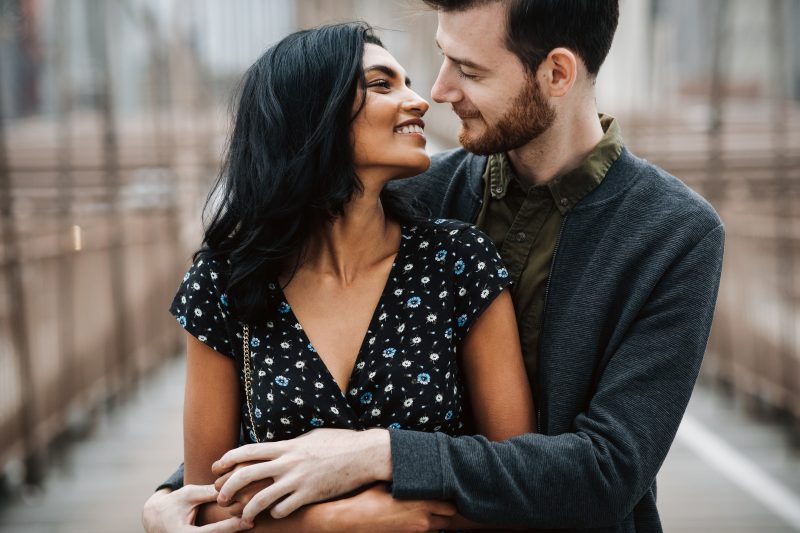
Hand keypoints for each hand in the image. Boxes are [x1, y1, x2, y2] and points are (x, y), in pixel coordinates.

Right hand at [142, 485, 249, 532]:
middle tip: (254, 521)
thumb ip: (208, 493)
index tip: (248, 520)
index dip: (231, 527)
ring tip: (250, 522)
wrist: (155, 519)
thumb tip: (232, 486)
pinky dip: (225, 532)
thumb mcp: (188, 494)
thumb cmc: (173, 504)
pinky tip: (239, 525)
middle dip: (234, 532)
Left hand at [212, 428, 390, 522]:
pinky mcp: (310, 495)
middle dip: (227, 488)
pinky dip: (277, 513)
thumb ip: (290, 445)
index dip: (227, 459)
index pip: (248, 450)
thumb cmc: (340, 442)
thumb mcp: (310, 437)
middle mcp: (288, 462)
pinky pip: (283, 509)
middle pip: (246, 474)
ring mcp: (298, 480)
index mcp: (286, 446)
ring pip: (261, 498)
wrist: (364, 453)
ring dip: (247, 511)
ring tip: (244, 518)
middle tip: (221, 499)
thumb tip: (277, 449)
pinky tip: (278, 513)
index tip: (216, 469)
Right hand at [332, 484, 455, 532]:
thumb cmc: (368, 501)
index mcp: (421, 504)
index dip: (448, 499)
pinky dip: (421, 529)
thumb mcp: (388, 483)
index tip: (442, 494)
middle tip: (436, 505)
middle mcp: (422, 521)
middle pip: (448, 521)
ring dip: (433, 522)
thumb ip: (406, 480)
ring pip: (436, 530)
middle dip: (444, 513)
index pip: (450, 506)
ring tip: (422, 513)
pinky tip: (411, 522)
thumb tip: (414, 469)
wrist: (353, 521)